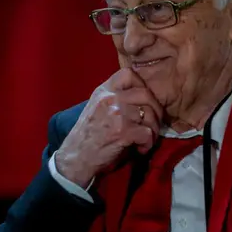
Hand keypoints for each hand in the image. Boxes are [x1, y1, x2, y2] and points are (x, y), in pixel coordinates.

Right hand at [54, 68, 163, 186]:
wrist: (76, 157)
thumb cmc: (89, 135)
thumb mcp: (97, 107)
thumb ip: (116, 97)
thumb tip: (144, 96)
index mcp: (104, 90)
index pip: (129, 74)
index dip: (142, 85)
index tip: (143, 101)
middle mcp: (110, 98)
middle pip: (146, 94)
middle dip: (155, 110)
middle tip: (153, 124)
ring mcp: (117, 114)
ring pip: (150, 115)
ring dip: (153, 130)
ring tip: (146, 139)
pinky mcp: (123, 132)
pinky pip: (148, 133)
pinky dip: (148, 144)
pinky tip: (140, 148)